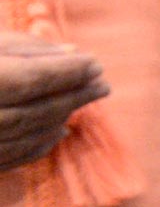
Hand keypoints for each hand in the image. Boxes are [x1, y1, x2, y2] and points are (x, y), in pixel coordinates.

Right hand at [0, 34, 105, 170]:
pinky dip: (37, 146)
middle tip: (102, 86)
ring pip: (22, 135)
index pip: (32, 78)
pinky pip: (6, 158)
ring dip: (59, 119)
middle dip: (73, 96)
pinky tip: (59, 133)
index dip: (68, 72)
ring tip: (83, 104)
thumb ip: (28, 48)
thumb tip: (75, 55)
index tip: (95, 64)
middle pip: (33, 110)